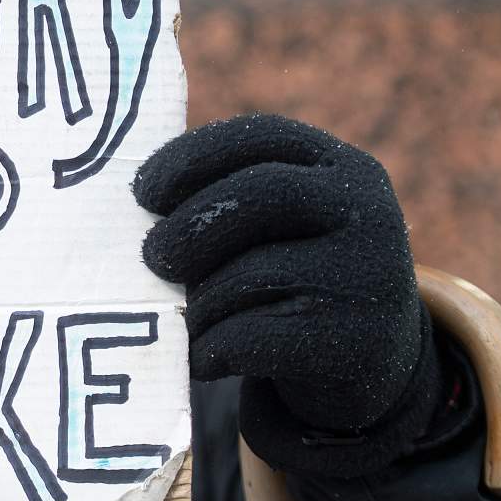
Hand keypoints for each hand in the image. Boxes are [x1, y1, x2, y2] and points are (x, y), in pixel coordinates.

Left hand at [133, 113, 441, 476]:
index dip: (192, 156)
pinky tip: (199, 357)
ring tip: (180, 319)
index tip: (142, 190)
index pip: (262, 136)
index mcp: (341, 167)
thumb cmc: (296, 279)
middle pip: (258, 194)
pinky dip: (208, 349)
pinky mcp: (353, 343)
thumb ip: (227, 203)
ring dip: (196, 302)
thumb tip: (127, 212)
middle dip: (189, 226)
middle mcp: (368, 211)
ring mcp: (368, 277)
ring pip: (249, 275)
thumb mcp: (282, 226)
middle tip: (150, 256)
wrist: (374, 364)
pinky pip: (251, 338)